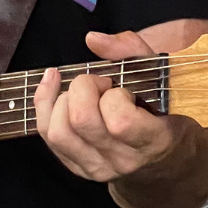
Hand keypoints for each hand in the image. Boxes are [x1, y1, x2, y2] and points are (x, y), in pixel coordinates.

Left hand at [33, 29, 195, 182]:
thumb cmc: (164, 109)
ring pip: (58, 132)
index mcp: (151, 140)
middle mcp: (122, 160)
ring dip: (62, 99)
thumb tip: (92, 39)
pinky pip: (47, 134)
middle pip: (81, 121)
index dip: (114, 97)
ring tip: (80, 90)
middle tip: (99, 83)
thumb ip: (132, 51)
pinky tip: (54, 84)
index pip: (120, 122)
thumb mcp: (161, 76)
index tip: (121, 88)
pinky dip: (44, 102)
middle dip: (83, 88)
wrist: (163, 154)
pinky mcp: (76, 166)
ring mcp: (97, 167)